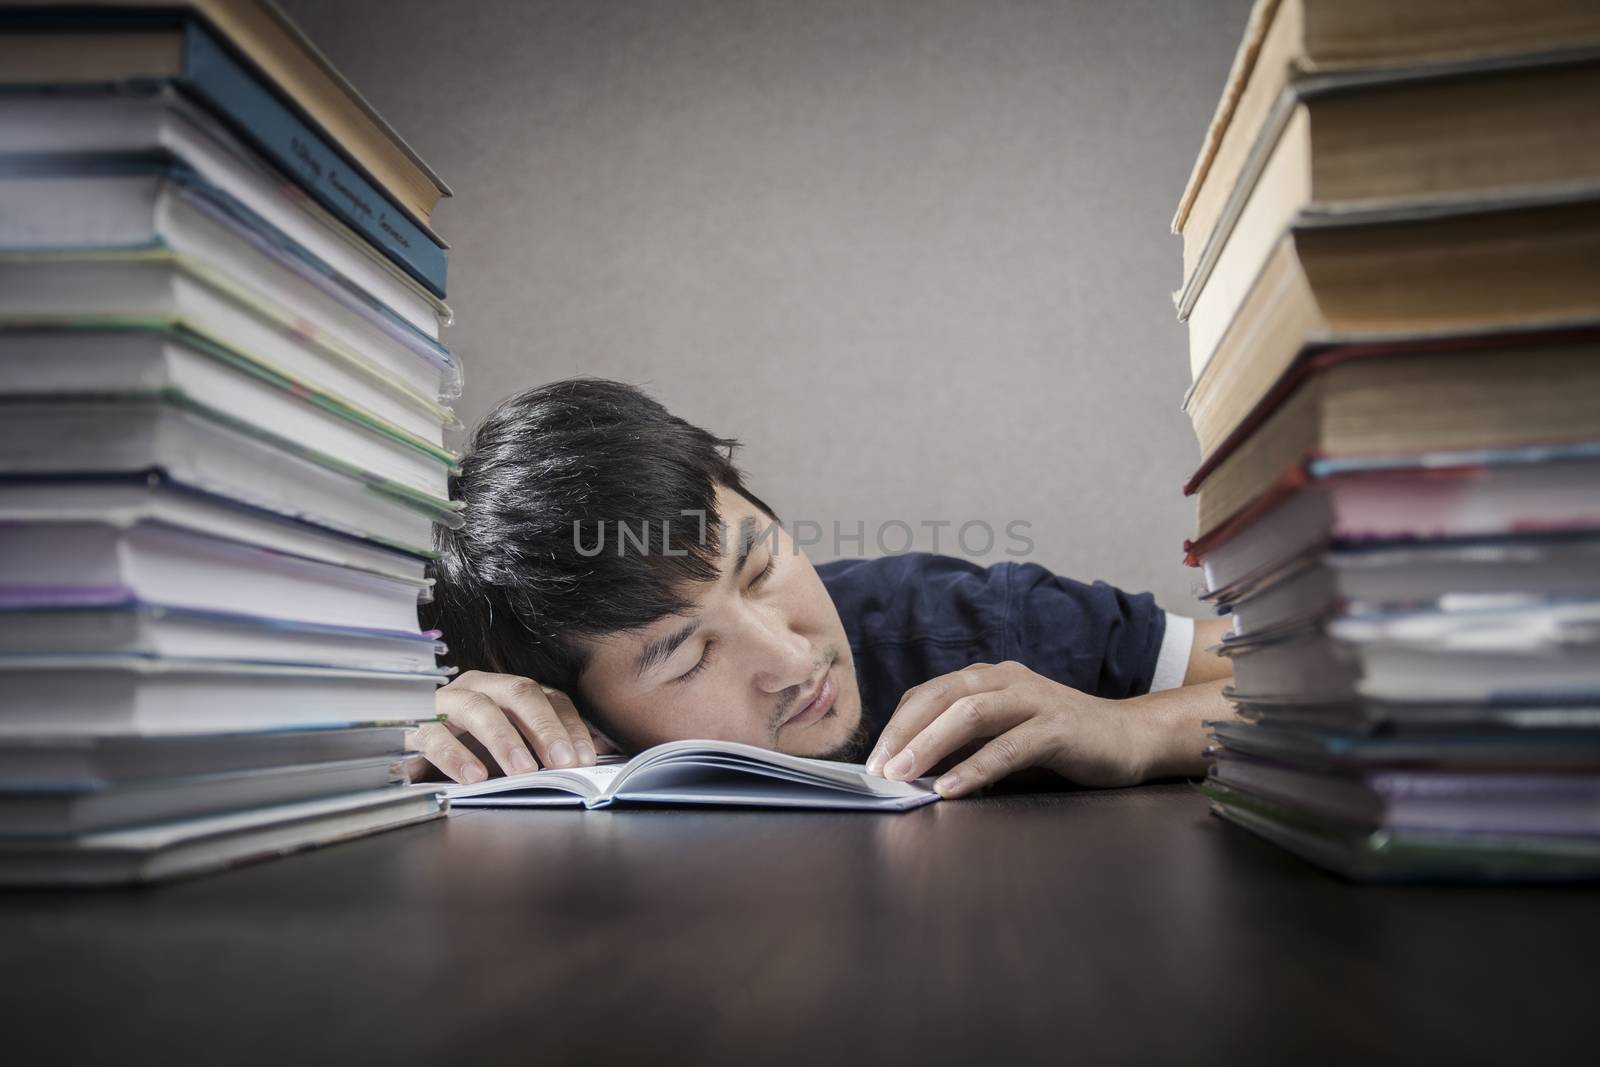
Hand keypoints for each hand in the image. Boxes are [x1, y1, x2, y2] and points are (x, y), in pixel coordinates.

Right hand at [406, 671, 614, 783]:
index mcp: (508, 688)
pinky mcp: (417, 724)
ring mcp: (447, 701)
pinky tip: (474, 777)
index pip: (550, 697)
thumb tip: (582, 764)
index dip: (569, 727)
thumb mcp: (508, 747)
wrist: (402, 743)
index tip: (584, 759)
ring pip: (479, 709)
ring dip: (504, 740)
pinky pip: (436, 736)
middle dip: (544, 728)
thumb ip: (541, 751)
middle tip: (561, 762)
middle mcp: (480, 686)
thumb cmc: (467, 747)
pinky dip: (457, 757)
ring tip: (523, 771)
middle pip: (519, 693)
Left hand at [863, 661, 1155, 797]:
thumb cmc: (1059, 742)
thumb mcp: (1005, 734)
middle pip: (941, 698)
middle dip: (903, 734)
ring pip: (969, 714)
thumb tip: (912, 770)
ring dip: (930, 745)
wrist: (1131, 738)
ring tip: (903, 776)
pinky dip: (976, 768)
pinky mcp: (1058, 728)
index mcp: (989, 677)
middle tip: (878, 770)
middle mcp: (1008, 679)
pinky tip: (952, 789)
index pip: (928, 693)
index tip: (873, 761)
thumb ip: (966, 742)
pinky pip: (1008, 746)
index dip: (897, 725)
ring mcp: (1034, 699)